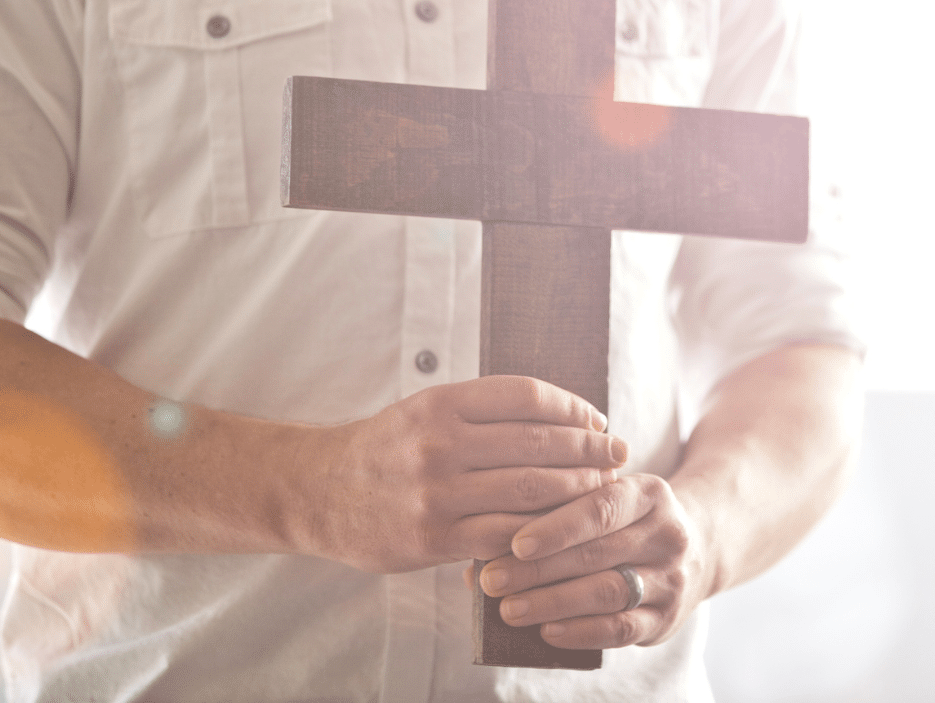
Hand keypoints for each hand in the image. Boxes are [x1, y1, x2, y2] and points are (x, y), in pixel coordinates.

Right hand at [295, 375, 627, 573]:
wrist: (317, 492)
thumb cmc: (385, 449)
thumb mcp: (426, 411)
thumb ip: (483, 411)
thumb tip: (564, 417)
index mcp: (441, 403)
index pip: (528, 396)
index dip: (574, 407)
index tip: (598, 420)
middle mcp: (440, 444)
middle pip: (539, 443)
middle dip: (589, 451)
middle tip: (617, 456)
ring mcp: (437, 494)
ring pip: (531, 490)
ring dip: (578, 491)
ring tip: (602, 490)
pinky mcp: (433, 538)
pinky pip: (506, 535)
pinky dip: (542, 532)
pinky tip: (563, 530)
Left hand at [472, 473, 714, 648]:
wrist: (699, 546)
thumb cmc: (629, 520)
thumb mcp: (609, 497)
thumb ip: (557, 510)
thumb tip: (484, 547)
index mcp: (650, 493)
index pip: (602, 507)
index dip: (558, 526)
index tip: (516, 542)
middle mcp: (668, 535)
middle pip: (597, 553)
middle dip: (538, 569)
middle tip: (492, 580)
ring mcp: (672, 579)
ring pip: (607, 592)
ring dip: (552, 602)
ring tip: (508, 609)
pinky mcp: (666, 619)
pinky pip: (621, 629)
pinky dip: (580, 631)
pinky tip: (546, 631)